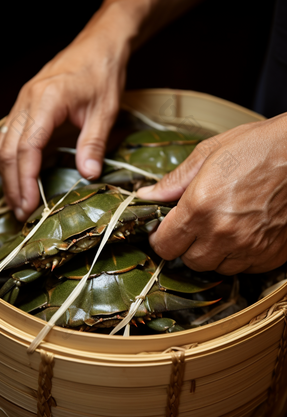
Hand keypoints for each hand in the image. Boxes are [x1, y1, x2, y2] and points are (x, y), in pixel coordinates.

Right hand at [0, 5, 130, 220]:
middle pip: (8, 150)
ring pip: (4, 144)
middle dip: (13, 184)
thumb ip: (93, 142)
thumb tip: (88, 175)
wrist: (99, 44)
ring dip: (9, 175)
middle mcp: (26, 102)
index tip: (30, 205)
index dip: (26, 180)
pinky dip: (13, 160)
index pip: (26, 147)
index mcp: (46, 101)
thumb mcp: (106, 110)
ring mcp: (23, 103)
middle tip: (23, 212)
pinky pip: (10, 136)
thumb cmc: (104, 72)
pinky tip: (22, 177)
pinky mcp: (26, 106)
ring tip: (20, 201)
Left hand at [137, 113, 286, 273]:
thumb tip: (146, 195)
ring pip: (216, 267)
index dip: (161, 238)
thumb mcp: (209, 153)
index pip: (164, 245)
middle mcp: (222, 233)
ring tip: (222, 226)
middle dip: (186, 246)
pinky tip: (243, 233)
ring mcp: (248, 247)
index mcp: (200, 206)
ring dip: (213, 252)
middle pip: (189, 261)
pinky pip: (243, 268)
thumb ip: (173, 181)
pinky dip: (239, 255)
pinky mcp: (270, 255)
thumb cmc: (257, 148)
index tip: (166, 230)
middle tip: (196, 225)